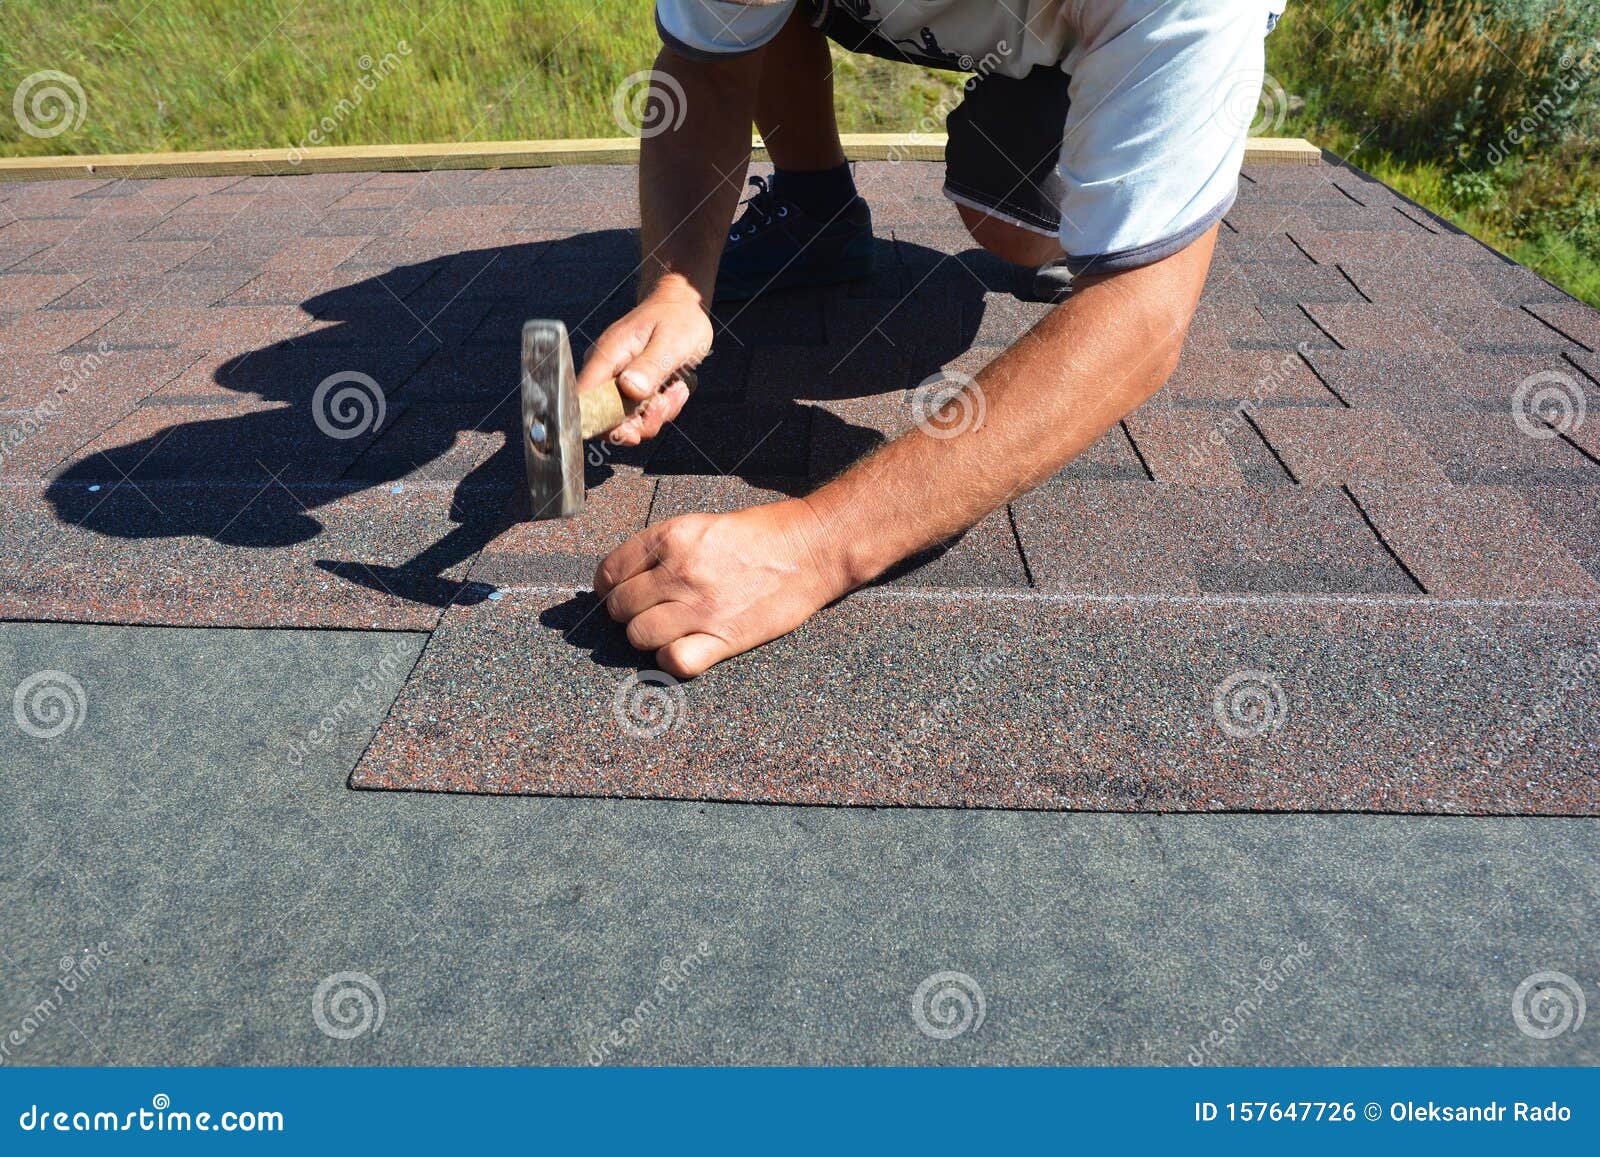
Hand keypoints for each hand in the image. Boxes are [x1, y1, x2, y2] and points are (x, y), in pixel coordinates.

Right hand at [576, 279, 710, 445]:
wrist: (682, 305)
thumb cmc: (677, 318)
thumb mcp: (671, 342)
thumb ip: (650, 366)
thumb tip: (630, 389)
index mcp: (607, 357)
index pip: (584, 402)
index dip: (604, 425)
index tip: (634, 430)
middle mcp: (605, 372)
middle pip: (607, 419)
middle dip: (641, 423)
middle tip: (666, 402)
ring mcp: (617, 381)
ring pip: (628, 420)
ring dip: (657, 414)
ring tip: (678, 388)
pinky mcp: (630, 387)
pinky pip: (641, 412)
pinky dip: (661, 408)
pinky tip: (676, 388)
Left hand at [594, 498, 851, 677]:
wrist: (812, 548)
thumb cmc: (764, 533)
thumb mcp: (703, 524)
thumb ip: (664, 549)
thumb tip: (628, 577)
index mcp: (672, 537)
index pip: (610, 571)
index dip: (607, 587)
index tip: (614, 594)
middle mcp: (680, 572)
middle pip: (620, 607)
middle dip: (627, 613)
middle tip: (645, 612)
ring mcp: (701, 607)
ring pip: (639, 636)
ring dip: (646, 637)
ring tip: (665, 630)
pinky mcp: (725, 636)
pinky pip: (674, 661)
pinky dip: (671, 660)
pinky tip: (683, 649)